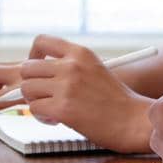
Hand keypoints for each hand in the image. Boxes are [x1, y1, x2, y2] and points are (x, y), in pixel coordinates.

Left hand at [13, 35, 153, 152]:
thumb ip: (69, 67)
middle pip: (27, 68)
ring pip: (27, 89)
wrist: (134, 121)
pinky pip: (34, 109)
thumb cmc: (116, 100)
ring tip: (51, 109)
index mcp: (80, 53)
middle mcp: (71, 66)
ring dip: (35, 101)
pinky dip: (41, 117)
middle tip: (44, 96)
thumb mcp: (94, 70)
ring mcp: (67, 87)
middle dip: (31, 83)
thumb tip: (37, 72)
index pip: (41, 41)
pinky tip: (56, 120)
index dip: (33, 55)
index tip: (37, 69)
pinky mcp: (63, 109)